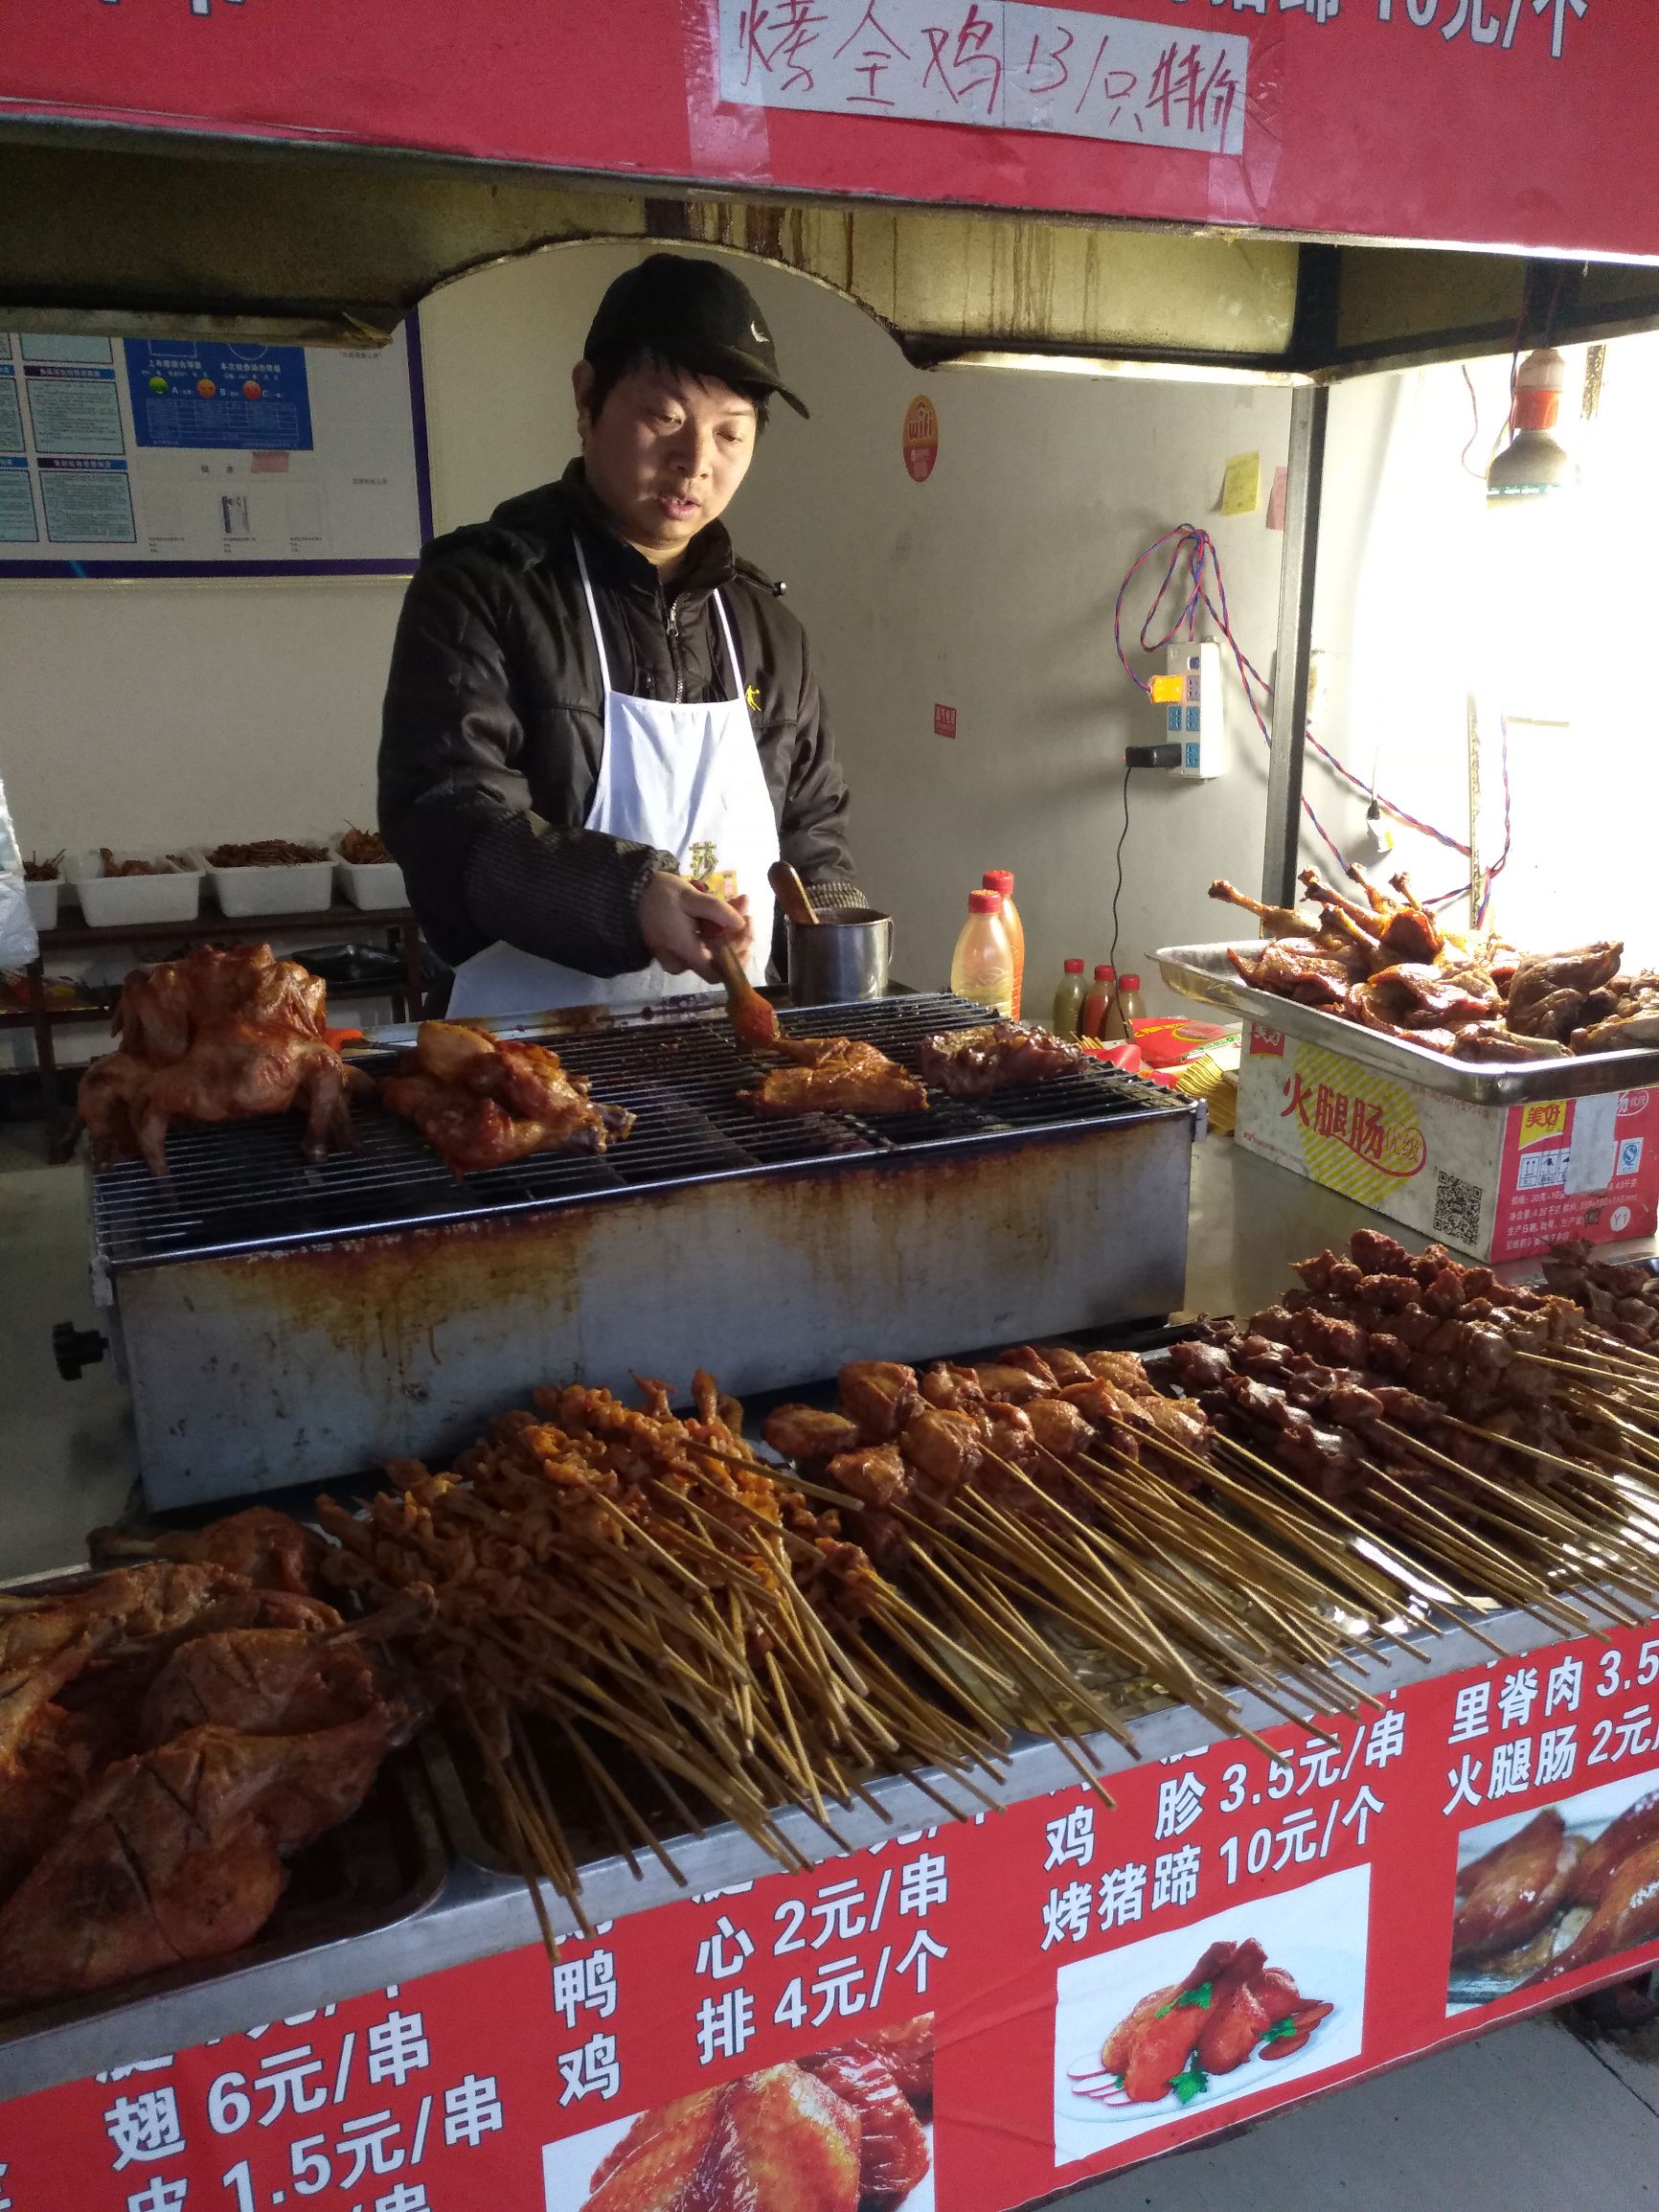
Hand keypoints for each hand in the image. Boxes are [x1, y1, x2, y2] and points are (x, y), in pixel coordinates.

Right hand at [639, 874, 753, 980]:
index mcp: (685, 952)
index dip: (737, 957)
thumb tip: (741, 924)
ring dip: (730, 929)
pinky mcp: (677, 950)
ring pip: (713, 950)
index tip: (746, 927)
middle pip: (719, 959)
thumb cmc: (660, 895)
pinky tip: (724, 910)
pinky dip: (717, 930)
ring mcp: (678, 958)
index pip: (719, 972)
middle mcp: (682, 962)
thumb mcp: (690, 897)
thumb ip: (717, 910)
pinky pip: (702, 945)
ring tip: (738, 902)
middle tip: (744, 906)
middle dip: (738, 934)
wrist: (631, 893)